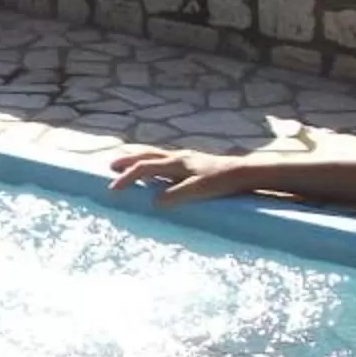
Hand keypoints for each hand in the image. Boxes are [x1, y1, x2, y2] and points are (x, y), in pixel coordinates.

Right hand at [106, 146, 258, 206]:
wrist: (244, 172)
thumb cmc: (222, 181)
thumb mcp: (199, 190)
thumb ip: (176, 195)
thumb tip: (153, 202)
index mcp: (176, 163)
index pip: (144, 168)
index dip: (126, 177)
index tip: (112, 190)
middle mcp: (178, 157)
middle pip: (146, 155)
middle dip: (127, 160)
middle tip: (111, 166)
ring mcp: (185, 159)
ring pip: (156, 154)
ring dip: (139, 158)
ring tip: (128, 162)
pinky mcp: (192, 163)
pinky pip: (165, 160)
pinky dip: (153, 162)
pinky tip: (156, 169)